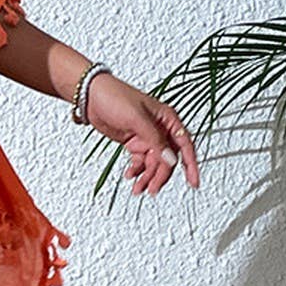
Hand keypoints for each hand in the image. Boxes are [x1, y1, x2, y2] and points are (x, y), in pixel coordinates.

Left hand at [83, 73, 200, 195]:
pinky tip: (130, 175)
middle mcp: (160, 129)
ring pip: (153, 163)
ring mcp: (146, 137)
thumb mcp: (136, 118)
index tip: (194, 182)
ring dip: (147, 176)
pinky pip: (140, 161)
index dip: (190, 165)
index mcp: (167, 119)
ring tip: (139, 188)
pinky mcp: (133, 142)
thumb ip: (154, 140)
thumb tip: (170, 159)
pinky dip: (137, 170)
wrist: (90, 96)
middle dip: (160, 176)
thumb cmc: (114, 96)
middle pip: (167, 159)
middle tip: (152, 189)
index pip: (185, 146)